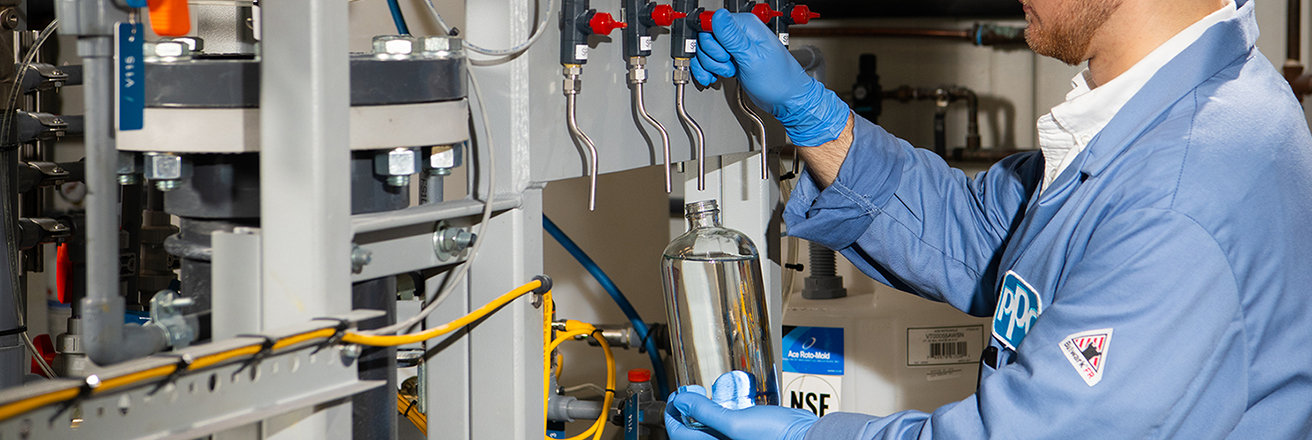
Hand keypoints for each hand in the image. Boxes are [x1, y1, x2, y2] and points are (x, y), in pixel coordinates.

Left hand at [664, 384, 816, 439]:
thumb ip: (706, 412)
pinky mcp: (748, 434)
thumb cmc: (776, 437)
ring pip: (710, 426)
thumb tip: (682, 401)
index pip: (679, 434)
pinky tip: (729, 399)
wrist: (807, 436)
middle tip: (688, 392)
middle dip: (687, 410)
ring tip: (705, 394)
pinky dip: (723, 411)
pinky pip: (728, 424)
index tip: (675, 396)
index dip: (672, 414)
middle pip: (693, 430)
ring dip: (704, 410)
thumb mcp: (735, 422)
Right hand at [691, 9, 848, 145]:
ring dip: (710, 65)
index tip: (722, 55)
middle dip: (711, 56)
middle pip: (706, 38)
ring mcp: (733, 47)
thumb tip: (717, 15)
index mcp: (746, 25)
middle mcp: (739, 33)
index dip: (711, 41)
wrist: (785, 99)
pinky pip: (709, 61)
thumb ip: (732, 36)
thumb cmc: (778, 79)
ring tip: (728, 72)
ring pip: (705, 51)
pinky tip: (712, 77)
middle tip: (728, 64)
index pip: (712, 23)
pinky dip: (706, 71)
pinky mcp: (730, 59)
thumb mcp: (753, 57)